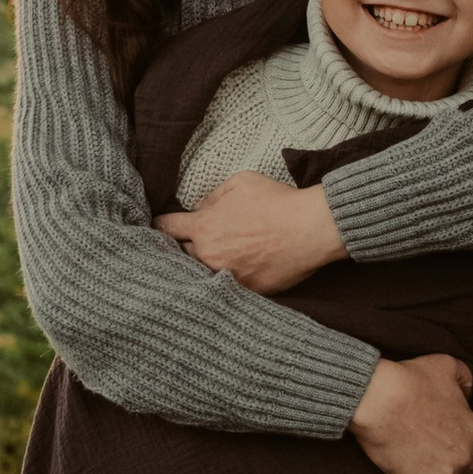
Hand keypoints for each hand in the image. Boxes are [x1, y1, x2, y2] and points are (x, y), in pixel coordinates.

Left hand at [156, 173, 344, 291]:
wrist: (311, 229)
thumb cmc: (277, 201)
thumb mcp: (240, 182)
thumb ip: (212, 196)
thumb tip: (200, 208)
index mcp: (203, 227)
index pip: (165, 228)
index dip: (160, 226)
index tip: (161, 227)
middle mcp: (209, 255)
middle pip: (180, 254)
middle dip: (182, 247)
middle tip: (188, 244)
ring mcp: (227, 276)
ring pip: (200, 274)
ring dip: (201, 266)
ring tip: (210, 261)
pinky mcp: (246, 291)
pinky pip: (225, 288)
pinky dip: (224, 282)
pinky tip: (229, 275)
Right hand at [350, 352, 472, 473]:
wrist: (378, 399)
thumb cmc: (411, 379)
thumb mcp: (447, 364)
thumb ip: (465, 378)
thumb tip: (468, 393)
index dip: (466, 440)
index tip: (452, 438)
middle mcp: (463, 456)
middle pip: (470, 469)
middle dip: (458, 462)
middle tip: (440, 455)